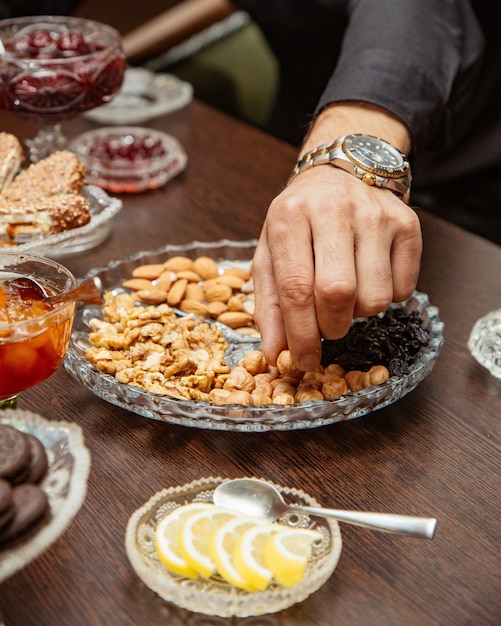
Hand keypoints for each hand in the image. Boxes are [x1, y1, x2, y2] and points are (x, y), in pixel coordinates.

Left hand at [251, 165, 421, 371]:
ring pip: (375, 297)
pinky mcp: (407, 224)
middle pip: (337, 294)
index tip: (303, 361)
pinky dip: (386, 298)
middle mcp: (334, 210)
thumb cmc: (299, 223)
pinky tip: (369, 278)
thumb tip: (276, 354)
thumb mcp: (271, 255)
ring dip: (359, 314)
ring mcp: (375, 215)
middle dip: (331, 328)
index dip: (300, 335)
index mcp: (289, 217)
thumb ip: (269, 305)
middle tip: (326, 328)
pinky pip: (403, 289)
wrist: (339, 174)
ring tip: (347, 295)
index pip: (296, 288)